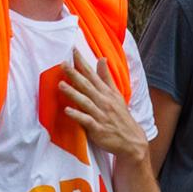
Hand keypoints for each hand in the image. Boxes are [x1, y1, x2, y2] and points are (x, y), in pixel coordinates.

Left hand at [60, 51, 147, 165]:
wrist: (131, 140)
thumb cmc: (120, 116)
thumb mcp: (116, 94)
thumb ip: (106, 77)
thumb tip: (102, 59)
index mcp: (107, 93)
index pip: (93, 75)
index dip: (82, 63)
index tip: (73, 51)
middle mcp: (103, 102)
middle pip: (87, 86)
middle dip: (75, 74)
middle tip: (63, 64)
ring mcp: (100, 115)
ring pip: (85, 102)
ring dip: (73, 93)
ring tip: (61, 85)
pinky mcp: (97, 129)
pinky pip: (86, 121)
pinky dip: (77, 115)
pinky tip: (67, 110)